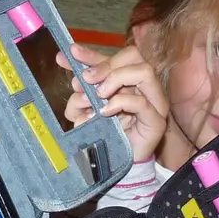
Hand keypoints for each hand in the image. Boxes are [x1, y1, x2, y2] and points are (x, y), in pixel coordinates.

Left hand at [58, 43, 167, 164]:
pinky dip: (120, 102)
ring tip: (99, 96)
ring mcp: (154, 102)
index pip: (114, 55)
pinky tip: (104, 112)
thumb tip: (62, 58)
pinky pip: (141, 102)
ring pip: (144, 72)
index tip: (71, 54)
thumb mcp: (87, 105)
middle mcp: (144, 86)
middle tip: (88, 80)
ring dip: (116, 79)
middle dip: (107, 65)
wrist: (115, 163)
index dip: (92, 54)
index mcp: (127, 79)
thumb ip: (80, 86)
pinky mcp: (156, 121)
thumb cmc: (104, 133)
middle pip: (133, 55)